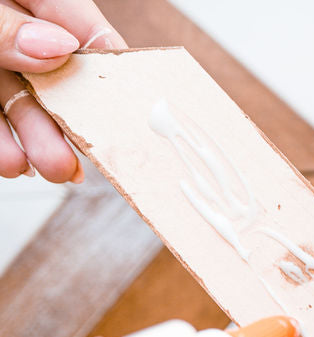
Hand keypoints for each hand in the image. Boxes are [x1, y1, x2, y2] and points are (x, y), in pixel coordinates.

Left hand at [0, 0, 125, 181]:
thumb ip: (5, 23)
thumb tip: (58, 47)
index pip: (81, 27)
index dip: (108, 65)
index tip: (132, 102)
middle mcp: (12, 28)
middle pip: (54, 76)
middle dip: (69, 122)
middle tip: (84, 150)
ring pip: (20, 101)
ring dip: (36, 140)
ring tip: (48, 167)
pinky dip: (1, 144)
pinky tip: (11, 161)